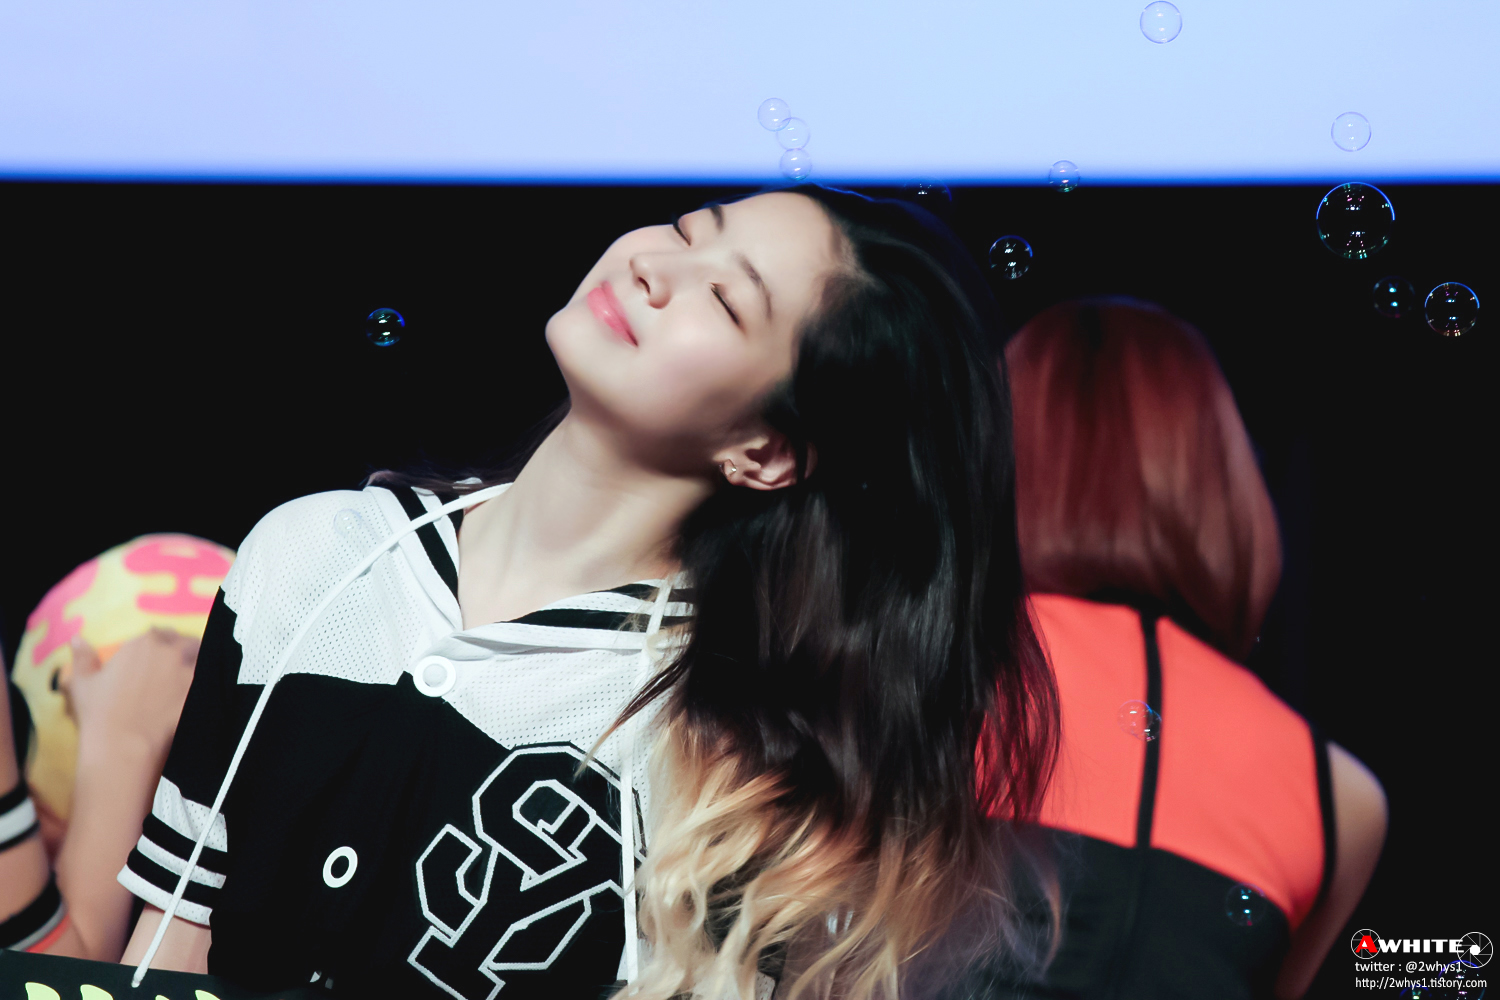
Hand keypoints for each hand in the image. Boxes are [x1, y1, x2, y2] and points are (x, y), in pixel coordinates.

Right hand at [64, 629, 197, 760]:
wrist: (122, 744)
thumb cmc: (99, 712)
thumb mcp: (83, 682)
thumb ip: (82, 657)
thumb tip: (77, 639)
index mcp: (143, 644)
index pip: (162, 632)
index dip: (163, 640)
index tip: (162, 649)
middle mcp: (169, 653)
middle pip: (187, 643)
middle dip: (184, 648)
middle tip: (180, 661)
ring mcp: (188, 672)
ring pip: (202, 658)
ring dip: (198, 662)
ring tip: (191, 673)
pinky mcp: (198, 692)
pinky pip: (209, 680)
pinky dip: (206, 682)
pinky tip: (198, 690)